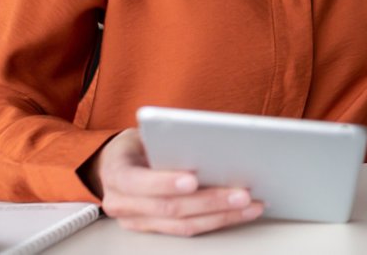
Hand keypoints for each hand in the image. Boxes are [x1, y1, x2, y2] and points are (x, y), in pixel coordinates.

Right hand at [80, 128, 264, 235]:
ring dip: (221, 216)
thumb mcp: (143, 135)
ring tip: (250, 205)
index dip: (165, 183)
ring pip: (183, 225)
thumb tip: (208, 141)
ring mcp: (137, 222)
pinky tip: (240, 212)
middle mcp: (122, 204)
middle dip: (209, 201)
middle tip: (241, 194)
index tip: (193, 179)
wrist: (116, 165)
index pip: (138, 182)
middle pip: (169, 208)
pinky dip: (217, 221)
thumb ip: (166, 141)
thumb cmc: (135, 146)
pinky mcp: (155, 230)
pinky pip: (188, 230)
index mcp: (116, 174)